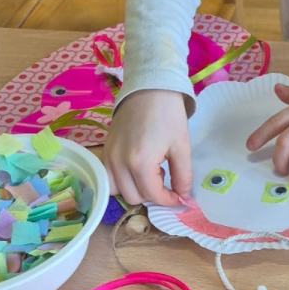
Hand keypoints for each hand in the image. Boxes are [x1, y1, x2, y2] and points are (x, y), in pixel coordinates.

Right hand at [104, 89, 191, 207]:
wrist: (149, 88)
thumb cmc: (168, 115)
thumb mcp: (182, 146)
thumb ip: (183, 176)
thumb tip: (183, 197)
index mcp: (140, 162)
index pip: (153, 195)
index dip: (169, 201)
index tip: (180, 197)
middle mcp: (119, 163)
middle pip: (134, 197)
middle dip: (152, 195)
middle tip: (166, 178)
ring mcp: (109, 156)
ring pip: (117, 191)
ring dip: (135, 189)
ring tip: (150, 173)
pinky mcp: (105, 150)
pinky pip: (109, 177)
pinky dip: (122, 180)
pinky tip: (136, 167)